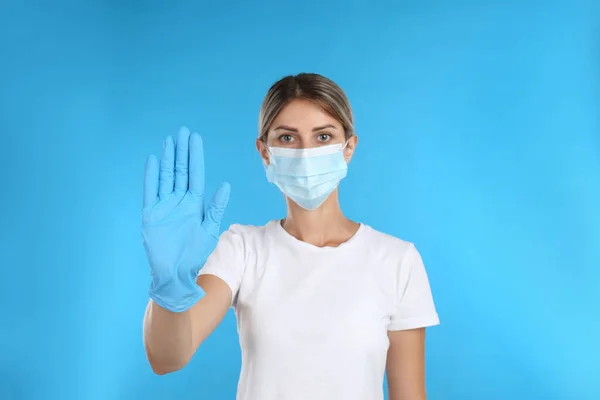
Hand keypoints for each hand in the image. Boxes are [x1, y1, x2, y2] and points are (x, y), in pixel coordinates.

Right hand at [142, 127, 229, 311]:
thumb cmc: (195, 253)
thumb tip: (225, 185)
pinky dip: (152, 176)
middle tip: (183, 132)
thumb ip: (216, 207)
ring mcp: (164, 205)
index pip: (195, 174)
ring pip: (166, 176)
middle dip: (182, 151)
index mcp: (194, 203)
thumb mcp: (210, 229)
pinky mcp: (151, 213)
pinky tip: (153, 160)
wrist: (176, 272)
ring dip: (168, 158)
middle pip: (180, 170)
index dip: (195, 156)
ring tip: (170, 140)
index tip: (195, 139)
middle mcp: (179, 201)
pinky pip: (151, 190)